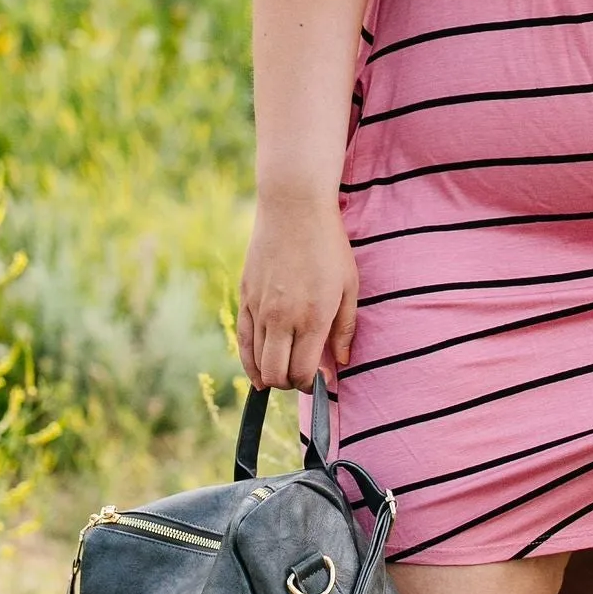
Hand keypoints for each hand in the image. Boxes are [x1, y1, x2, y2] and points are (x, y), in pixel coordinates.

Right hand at [236, 193, 361, 388]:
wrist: (293, 209)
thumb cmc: (328, 246)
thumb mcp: (349, 286)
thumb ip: (345, 328)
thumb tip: (340, 362)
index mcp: (312, 318)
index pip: (302, 372)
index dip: (310, 383)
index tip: (319, 378)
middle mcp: (282, 318)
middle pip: (276, 374)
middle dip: (289, 384)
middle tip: (302, 377)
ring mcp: (260, 309)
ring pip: (257, 362)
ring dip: (270, 375)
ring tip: (282, 375)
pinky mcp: (246, 297)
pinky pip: (243, 340)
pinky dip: (249, 361)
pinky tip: (257, 371)